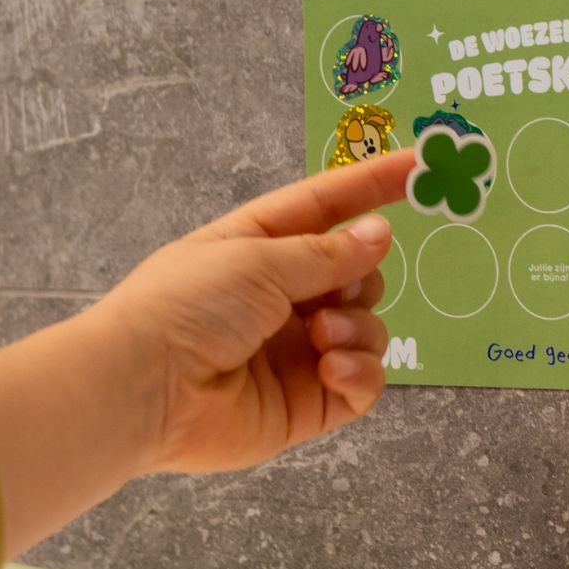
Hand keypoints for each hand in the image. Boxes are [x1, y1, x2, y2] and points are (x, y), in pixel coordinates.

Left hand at [92, 149, 413, 475]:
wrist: (145, 391)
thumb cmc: (187, 305)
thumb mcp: (259, 259)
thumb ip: (327, 253)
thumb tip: (380, 232)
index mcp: (259, 246)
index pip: (328, 205)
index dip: (374, 183)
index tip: (423, 164)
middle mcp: (281, 297)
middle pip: (358, 275)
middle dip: (361, 278)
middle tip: (333, 293)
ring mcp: (296, 352)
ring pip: (367, 329)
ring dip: (357, 328)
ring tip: (320, 338)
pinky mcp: (305, 404)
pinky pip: (362, 385)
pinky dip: (359, 374)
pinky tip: (332, 370)